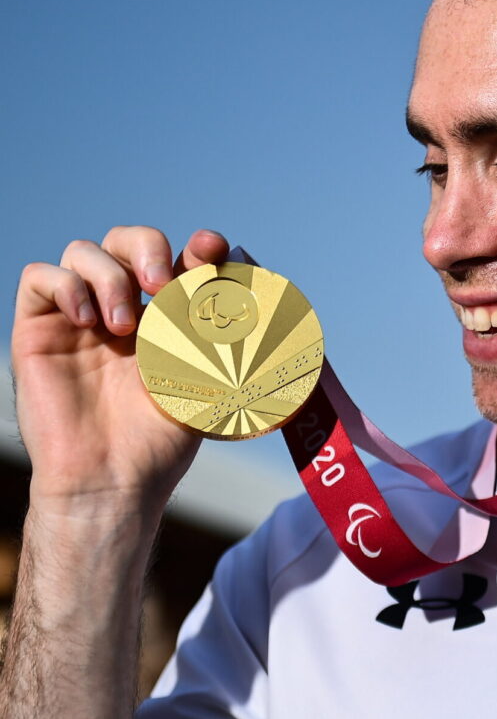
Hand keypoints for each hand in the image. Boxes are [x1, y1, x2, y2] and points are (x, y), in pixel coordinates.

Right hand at [11, 227, 229, 517]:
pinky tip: (88, 321)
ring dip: (109, 275)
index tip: (212, 249)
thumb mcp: (205, 371)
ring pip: (84, 252)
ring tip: (122, 326)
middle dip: (148, 248)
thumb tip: (235, 260)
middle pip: (127, 240)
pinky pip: (39, 277)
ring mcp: (79, 318)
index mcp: (166, 314)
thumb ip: (217, 318)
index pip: (179, 256)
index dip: (196, 245)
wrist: (115, 478)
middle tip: (162, 286)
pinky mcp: (40, 332)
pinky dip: (66, 284)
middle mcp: (122, 309)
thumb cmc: (163, 434)